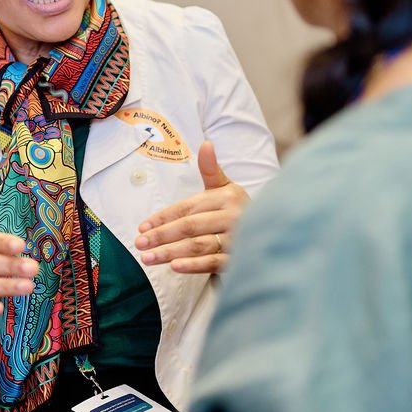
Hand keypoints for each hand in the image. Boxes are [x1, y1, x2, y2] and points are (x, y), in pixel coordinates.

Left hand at [135, 141, 246, 273]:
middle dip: (162, 235)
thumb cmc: (239, 210)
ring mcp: (236, 239)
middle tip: (139, 244)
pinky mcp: (238, 259)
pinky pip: (214, 262)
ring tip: (149, 258)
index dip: (163, 217)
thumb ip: (211, 169)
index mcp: (226, 197)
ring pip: (199, 245)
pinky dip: (194, 264)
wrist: (272, 231)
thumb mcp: (226, 188)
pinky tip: (176, 267)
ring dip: (171, 252)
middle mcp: (232, 217)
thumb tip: (205, 143)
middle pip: (190, 226)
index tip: (142, 227)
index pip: (188, 207)